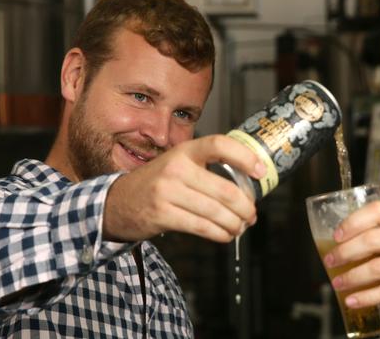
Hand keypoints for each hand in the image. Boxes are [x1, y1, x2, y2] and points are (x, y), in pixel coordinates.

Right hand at [103, 135, 265, 242]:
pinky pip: (202, 227)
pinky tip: (225, 235)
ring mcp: (168, 191)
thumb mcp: (178, 164)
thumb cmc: (157, 184)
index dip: (245, 157)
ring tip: (240, 227)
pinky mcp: (162, 214)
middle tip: (251, 215)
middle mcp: (177, 168)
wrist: (117, 203)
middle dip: (245, 207)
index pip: (219, 145)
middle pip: (225, 190)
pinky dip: (220, 234)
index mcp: (185, 151)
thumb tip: (246, 186)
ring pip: (216, 212)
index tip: (261, 171)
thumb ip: (207, 169)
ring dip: (235, 224)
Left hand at [323, 201, 379, 308]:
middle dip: (344, 251)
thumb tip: (361, 242)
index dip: (353, 220)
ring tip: (338, 283)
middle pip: (370, 239)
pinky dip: (366, 297)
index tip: (338, 233)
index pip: (377, 210)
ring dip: (351, 277)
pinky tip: (354, 300)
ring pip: (375, 267)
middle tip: (331, 260)